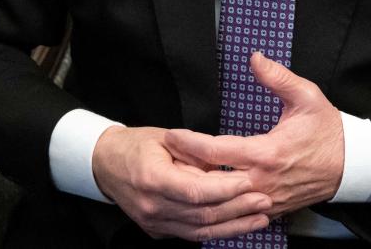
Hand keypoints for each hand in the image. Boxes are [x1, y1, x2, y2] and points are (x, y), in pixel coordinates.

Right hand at [92, 125, 272, 240]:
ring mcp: (154, 223)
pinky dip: (217, 231)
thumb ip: (195, 153)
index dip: (225, 189)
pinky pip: (192, 234)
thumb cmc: (137, 145)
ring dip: (234, 226)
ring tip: (260, 218)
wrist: (105, 165)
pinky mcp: (158, 231)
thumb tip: (225, 164)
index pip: (195, 190)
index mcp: (152, 178)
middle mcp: (152, 206)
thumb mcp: (166, 138)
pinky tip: (238, 225)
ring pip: (200, 230)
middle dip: (238, 209)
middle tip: (265, 200)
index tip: (249, 181)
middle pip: (201, 213)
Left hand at [164, 52, 344, 217]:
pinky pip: (236, 209)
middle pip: (211, 182)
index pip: (217, 151)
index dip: (190, 143)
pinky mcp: (270, 208)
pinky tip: (203, 189)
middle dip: (184, 170)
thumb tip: (255, 58)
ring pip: (221, 200)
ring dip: (198, 187)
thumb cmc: (328, 131)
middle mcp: (262, 180)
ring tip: (176, 172)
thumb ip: (277, 77)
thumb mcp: (307, 96)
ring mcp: (265, 198)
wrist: (350, 165)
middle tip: (163, 157)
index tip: (171, 135)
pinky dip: (217, 200)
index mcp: (267, 152)